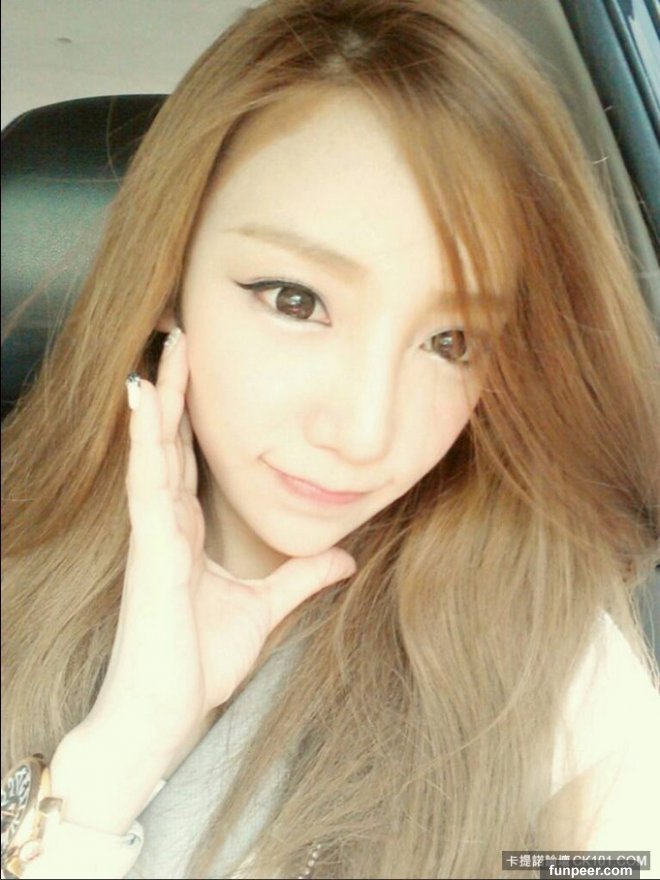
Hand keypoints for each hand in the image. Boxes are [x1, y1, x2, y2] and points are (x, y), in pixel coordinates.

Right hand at [87, 328, 355, 755]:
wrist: (163, 716)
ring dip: (161, 399)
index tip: (201, 367)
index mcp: (186, 531)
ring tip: (166, 351)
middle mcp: (166, 522)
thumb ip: (300, 579)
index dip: (193, 412)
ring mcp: (154, 533)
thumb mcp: (264, 609)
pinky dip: (147, 440)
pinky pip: (148, 483)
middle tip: (182, 335)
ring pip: (155, 451)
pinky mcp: (150, 550)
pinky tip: (146, 401)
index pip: (189, 457)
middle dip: (179, 388)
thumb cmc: (196, 662)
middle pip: (172, 440)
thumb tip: (346, 559)